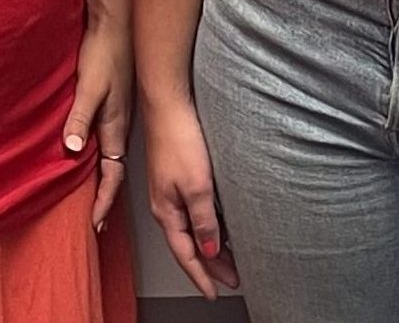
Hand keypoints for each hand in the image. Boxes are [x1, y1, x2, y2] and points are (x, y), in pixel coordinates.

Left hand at [62, 14, 133, 231]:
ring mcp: (119, 112)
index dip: (104, 200)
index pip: (113, 173)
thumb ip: (79, 118)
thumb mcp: (90, 87)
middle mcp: (120, 123)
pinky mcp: (115, 102)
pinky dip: (101, 155)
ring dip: (104, 176)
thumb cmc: (104, 52)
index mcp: (116, 125)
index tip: (95, 224)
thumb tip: (70, 151)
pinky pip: (108, 138)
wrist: (117, 23)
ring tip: (92, 194)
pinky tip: (90, 153)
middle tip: (94, 218)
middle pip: (114, 167)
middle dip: (106, 194)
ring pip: (112, 153)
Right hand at [143, 96, 236, 298]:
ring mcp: (170, 191)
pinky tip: (219, 224)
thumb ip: (204, 219)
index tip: (215, 294)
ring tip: (230, 258)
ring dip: (210, 246)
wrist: (168, 104)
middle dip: (209, 266)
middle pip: (189, 245)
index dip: (202, 277)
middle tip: (233, 279)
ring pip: (191, 229)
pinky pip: (192, 211)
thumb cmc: (179, 139)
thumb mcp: (197, 184)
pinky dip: (207, 225)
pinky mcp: (177, 176)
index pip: (186, 255)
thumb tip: (209, 249)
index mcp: (167, 213)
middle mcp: (166, 206)